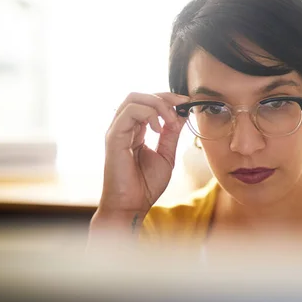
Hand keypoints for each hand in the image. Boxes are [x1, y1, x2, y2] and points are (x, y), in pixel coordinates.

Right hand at [92, 91, 188, 230]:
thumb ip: (171, 134)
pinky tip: (159, 129)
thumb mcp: (166, 155)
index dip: (168, 99)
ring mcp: (117, 131)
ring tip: (171, 121)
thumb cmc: (146, 185)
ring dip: (158, 104)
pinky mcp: (114, 137)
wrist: (133, 205)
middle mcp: (124, 128)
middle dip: (164, 96)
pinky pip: (130, 112)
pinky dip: (149, 114)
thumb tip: (180, 115)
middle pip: (140, 95)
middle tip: (182, 106)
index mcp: (135, 131)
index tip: (187, 103)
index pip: (147, 103)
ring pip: (134, 98)